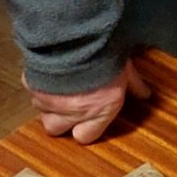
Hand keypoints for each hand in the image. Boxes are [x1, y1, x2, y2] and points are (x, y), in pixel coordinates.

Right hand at [26, 59, 149, 142]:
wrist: (76, 39)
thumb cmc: (105, 56)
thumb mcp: (126, 70)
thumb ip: (134, 86)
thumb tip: (146, 94)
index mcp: (97, 112)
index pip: (85, 136)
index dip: (85, 129)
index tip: (86, 121)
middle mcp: (71, 111)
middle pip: (55, 129)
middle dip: (59, 121)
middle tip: (65, 107)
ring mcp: (49, 100)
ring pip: (41, 110)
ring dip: (47, 102)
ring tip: (55, 86)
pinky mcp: (33, 85)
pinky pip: (31, 90)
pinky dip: (37, 83)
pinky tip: (44, 73)